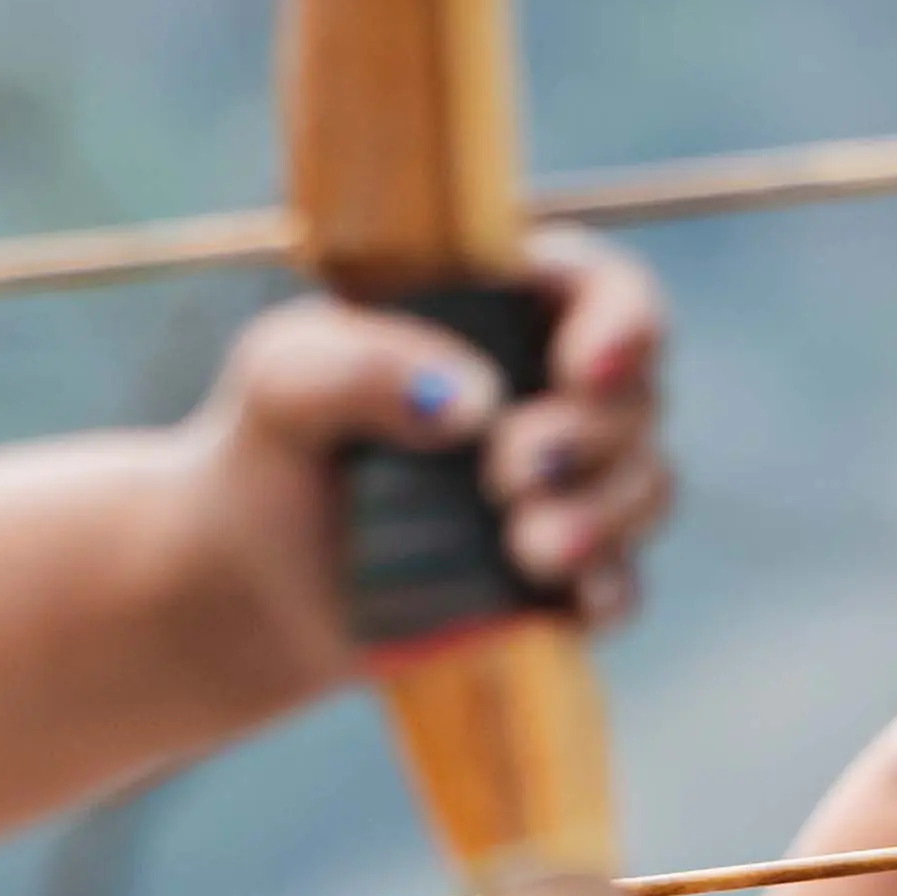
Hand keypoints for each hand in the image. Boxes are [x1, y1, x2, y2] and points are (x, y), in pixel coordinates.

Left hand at [185, 231, 679, 682]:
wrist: (253, 582)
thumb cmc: (270, 448)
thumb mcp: (283, 379)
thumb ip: (361, 364)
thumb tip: (473, 403)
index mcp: (506, 312)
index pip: (609, 292)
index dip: (624, 324)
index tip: (581, 371)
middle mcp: (554, 393)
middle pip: (639, 397)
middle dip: (591, 438)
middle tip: (504, 472)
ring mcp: (565, 488)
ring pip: (644, 487)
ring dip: (604, 516)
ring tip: (527, 548)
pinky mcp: (559, 579)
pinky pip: (620, 583)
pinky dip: (606, 591)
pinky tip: (570, 603)